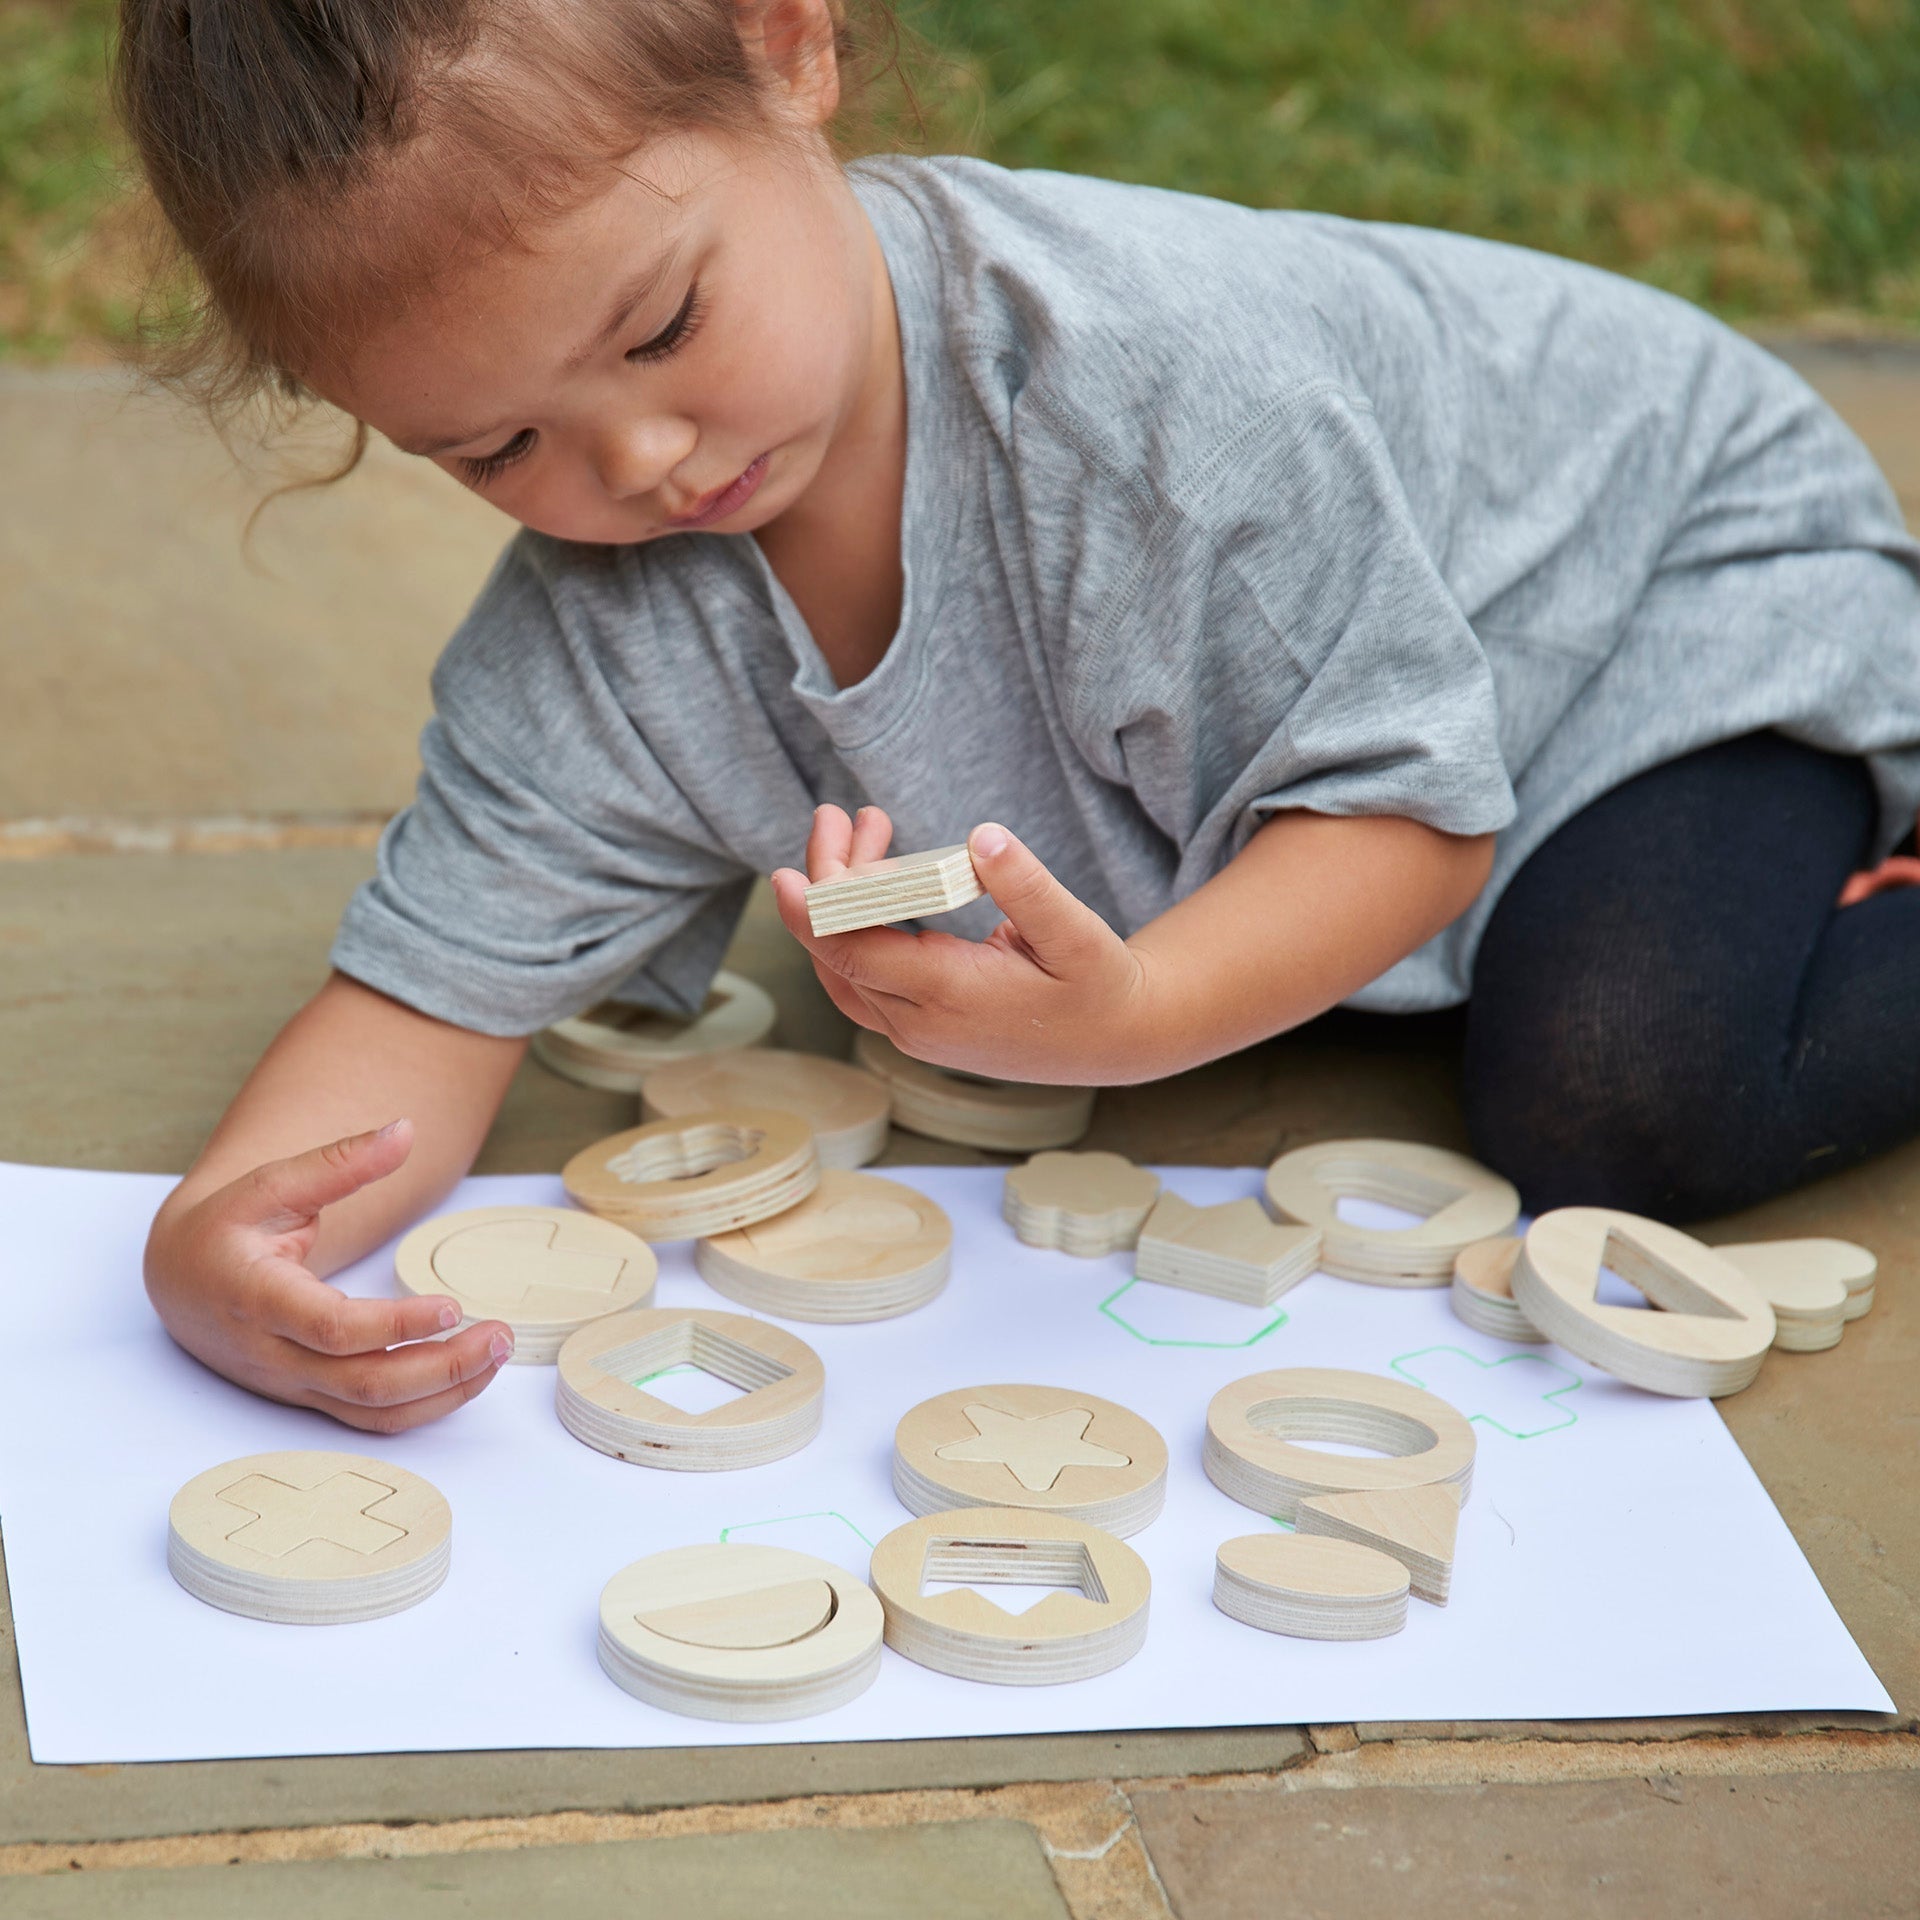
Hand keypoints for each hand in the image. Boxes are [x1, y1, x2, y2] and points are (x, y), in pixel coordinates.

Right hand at [145, 1120, 511, 1431]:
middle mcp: (273, 1353)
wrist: (180, 1280)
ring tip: (496, 1354)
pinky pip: (371, 1418)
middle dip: (441, 1367)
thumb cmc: (228, 1227)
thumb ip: (339, 1161)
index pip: (332, 1328)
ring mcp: (291, 1383)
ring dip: (443, 1392)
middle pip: (364, 1382)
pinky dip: (425, 1407)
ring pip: (372, 1410)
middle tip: (499, 1335)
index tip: (452, 1306)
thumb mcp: (271, 1184)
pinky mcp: (308, 1396)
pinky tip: (467, 1376)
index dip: (394, 1325)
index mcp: (258, 1297)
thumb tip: (404, 1130)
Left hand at [770, 807, 1159, 1083]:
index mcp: (952, 995)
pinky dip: (857, 926)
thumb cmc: (1098, 984)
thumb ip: (1028, 887)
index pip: (854, 954)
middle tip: (838, 817)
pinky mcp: (919, 1025)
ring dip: (839, 901)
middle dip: (825, 882)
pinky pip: (864, 977)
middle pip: (837, 953)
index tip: (786, 872)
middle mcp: (920, 1022)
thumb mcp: (1077, 933)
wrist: (1116, 1041)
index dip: (811, 914)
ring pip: (845, 966)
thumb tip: (983, 838)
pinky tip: (876, 877)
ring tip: (866, 829)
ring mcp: (915, 1029)